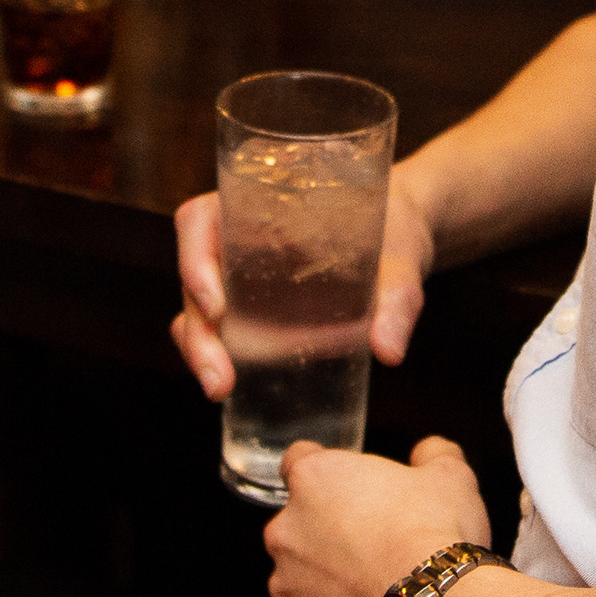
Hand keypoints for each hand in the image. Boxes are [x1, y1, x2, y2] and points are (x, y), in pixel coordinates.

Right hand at [172, 169, 438, 400]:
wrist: (402, 239)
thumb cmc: (395, 232)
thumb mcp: (401, 260)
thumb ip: (397, 300)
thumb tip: (388, 351)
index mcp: (257, 204)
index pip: (199, 221)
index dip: (194, 262)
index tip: (217, 308)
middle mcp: (237, 239)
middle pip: (193, 279)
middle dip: (197, 332)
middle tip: (217, 380)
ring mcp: (240, 277)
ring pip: (197, 311)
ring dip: (200, 351)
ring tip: (220, 390)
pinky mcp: (253, 310)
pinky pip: (222, 331)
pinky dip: (219, 357)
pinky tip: (232, 392)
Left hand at [258, 437, 491, 596]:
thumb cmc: (435, 539)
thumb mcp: (450, 479)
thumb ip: (434, 455)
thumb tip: (431, 452)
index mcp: (315, 480)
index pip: (299, 461)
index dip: (326, 474)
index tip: (349, 488)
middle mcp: (286, 530)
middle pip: (299, 524)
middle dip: (328, 533)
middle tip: (375, 546)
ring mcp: (286, 586)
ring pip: (301, 577)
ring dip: (328, 581)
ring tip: (376, 592)